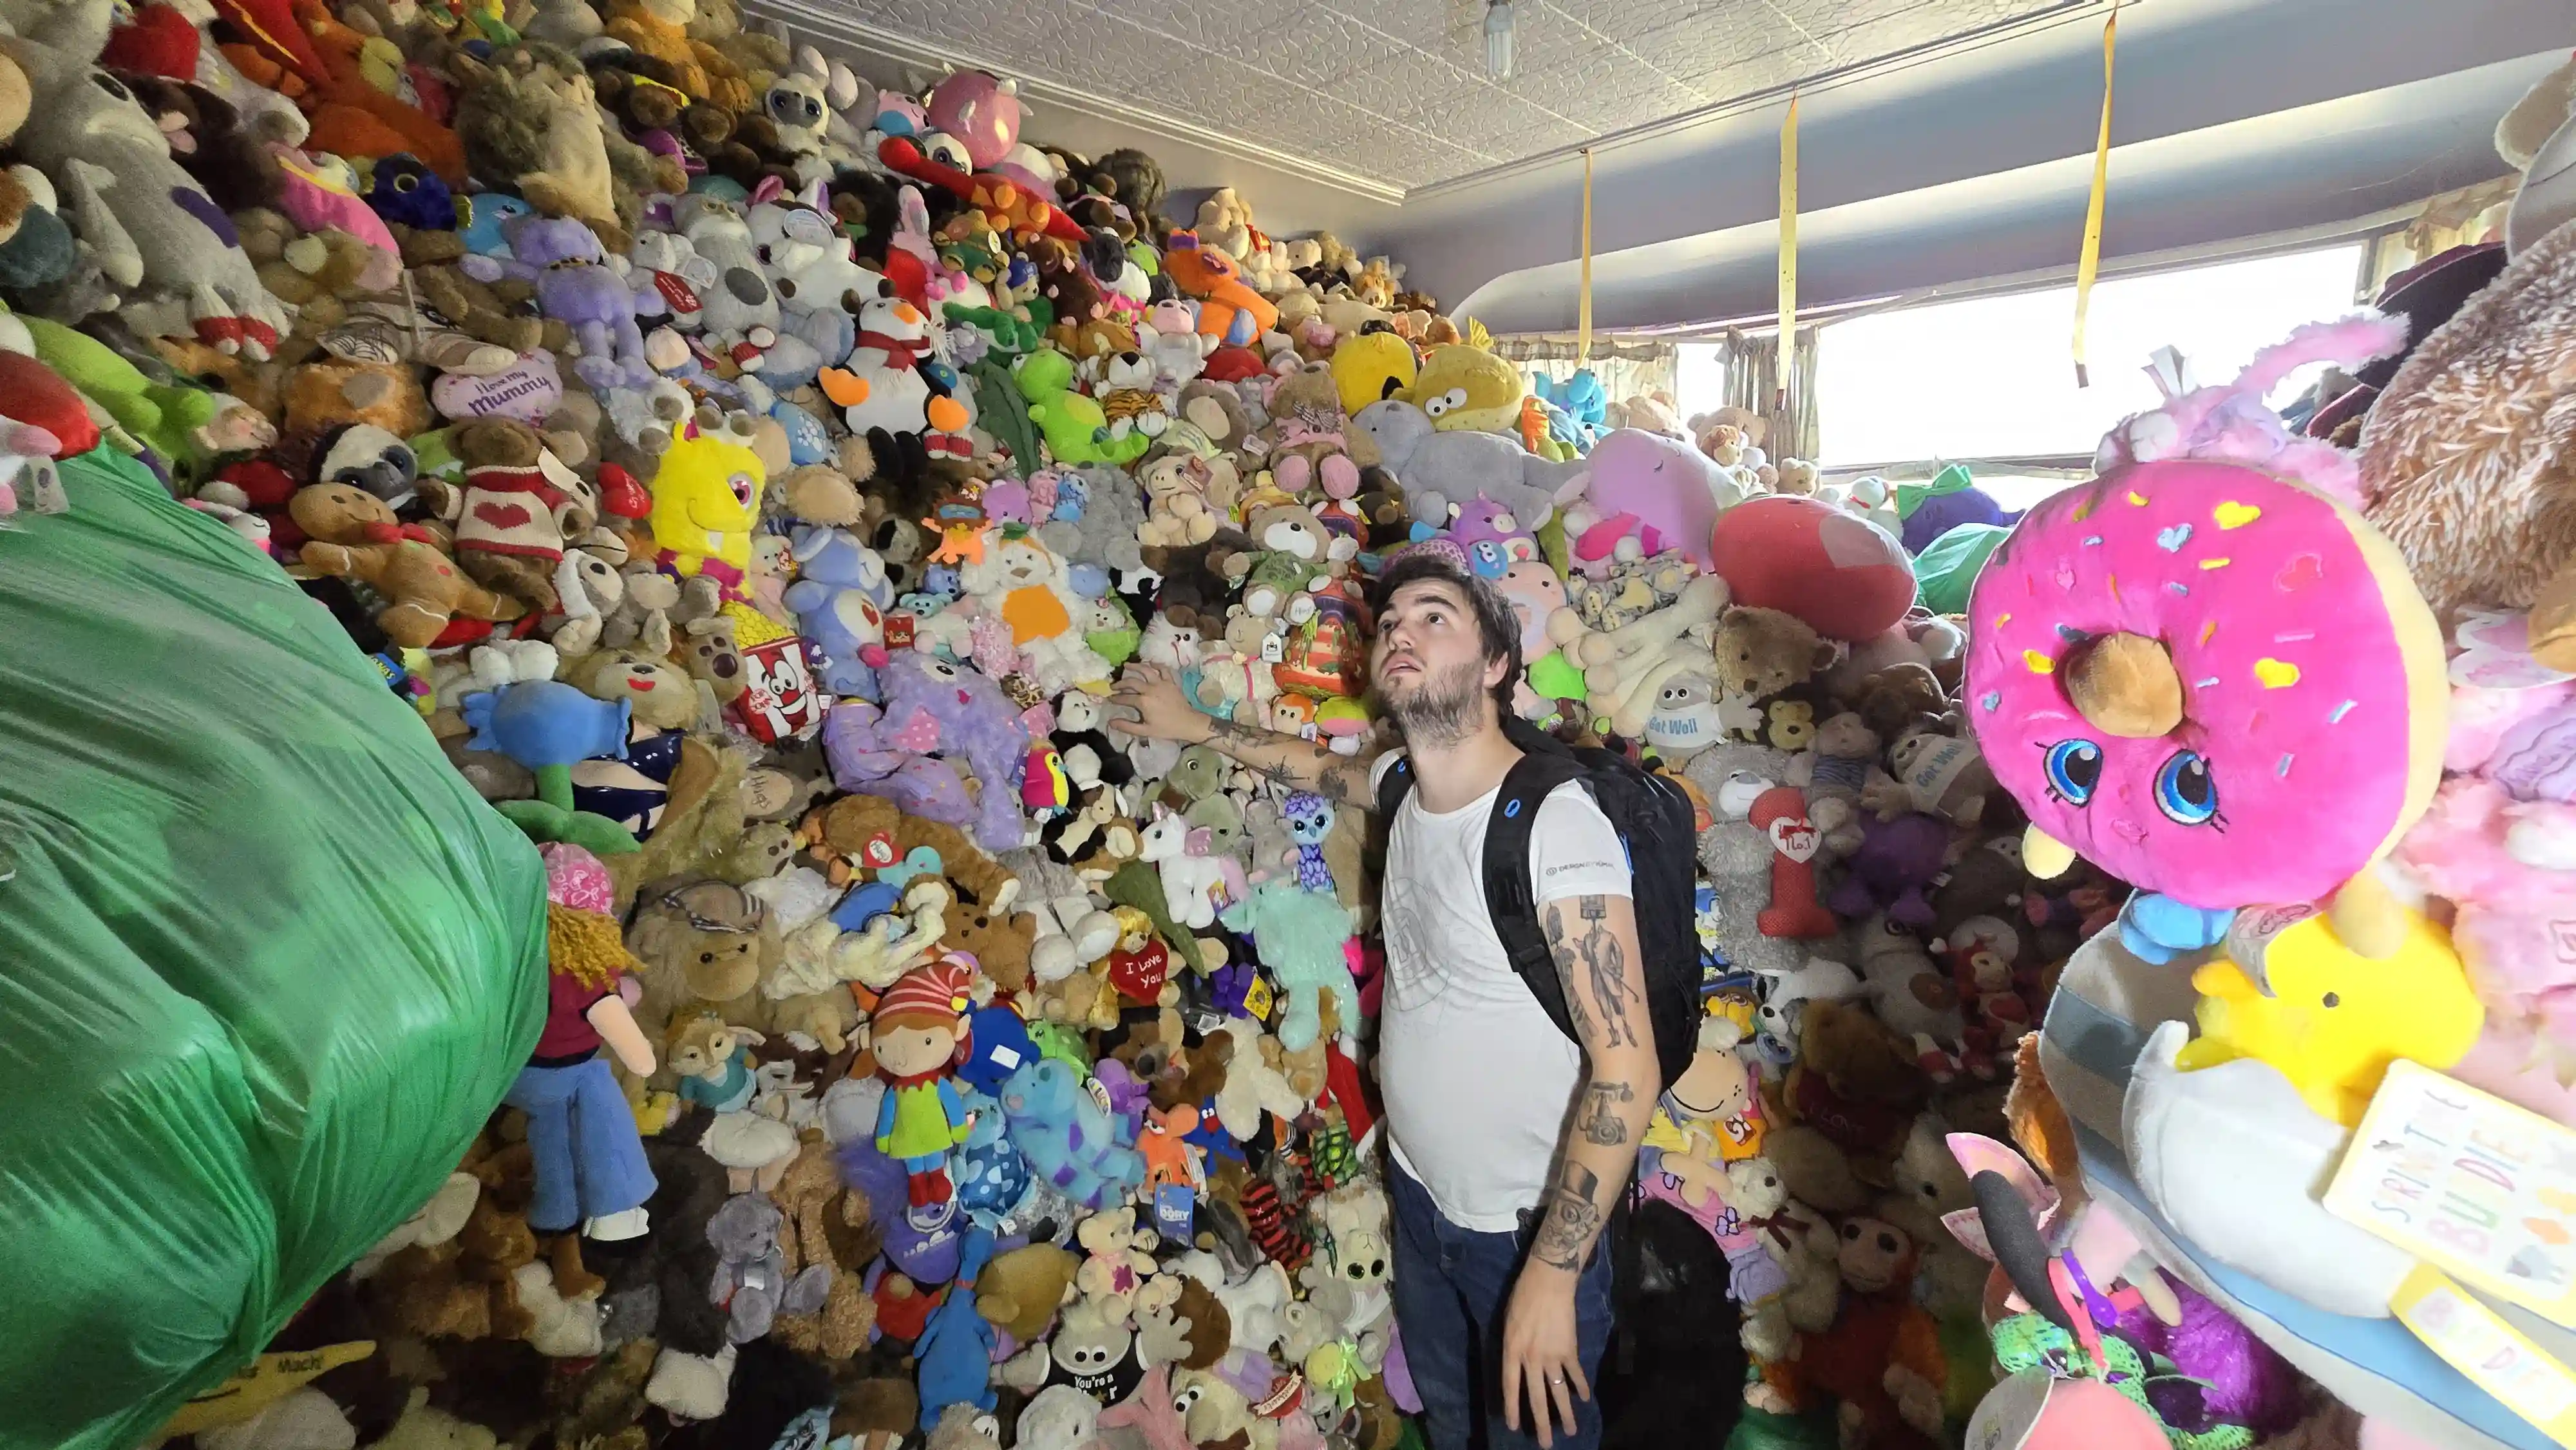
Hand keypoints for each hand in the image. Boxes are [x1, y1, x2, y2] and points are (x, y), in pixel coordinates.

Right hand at [1108, 662, 1212, 744]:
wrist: (1188, 723)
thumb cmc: (1166, 728)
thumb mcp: (1145, 730)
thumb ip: (1127, 726)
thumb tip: (1110, 722)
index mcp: (1143, 701)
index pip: (1125, 698)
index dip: (1115, 698)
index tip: (1110, 698)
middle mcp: (1150, 689)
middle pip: (1132, 682)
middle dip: (1120, 683)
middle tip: (1113, 685)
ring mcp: (1162, 683)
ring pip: (1146, 670)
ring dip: (1135, 666)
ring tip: (1126, 665)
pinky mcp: (1171, 681)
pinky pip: (1164, 669)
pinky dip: (1157, 664)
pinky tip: (1150, 663)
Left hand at [1499, 1265, 1587, 1448]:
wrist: (1548, 1282)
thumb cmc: (1523, 1297)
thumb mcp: (1508, 1324)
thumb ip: (1512, 1348)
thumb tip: (1517, 1367)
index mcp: (1512, 1351)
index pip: (1510, 1387)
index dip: (1513, 1408)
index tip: (1515, 1426)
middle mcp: (1531, 1358)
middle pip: (1536, 1397)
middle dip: (1541, 1422)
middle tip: (1546, 1444)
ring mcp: (1552, 1355)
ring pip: (1559, 1391)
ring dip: (1566, 1413)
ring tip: (1571, 1431)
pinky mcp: (1569, 1349)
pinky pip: (1575, 1373)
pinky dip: (1581, 1386)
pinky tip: (1584, 1399)